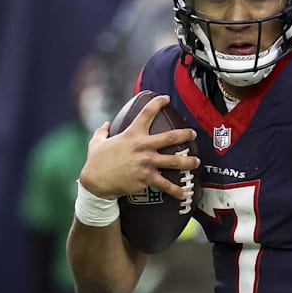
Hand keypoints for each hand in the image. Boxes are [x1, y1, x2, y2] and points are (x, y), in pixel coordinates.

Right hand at [77, 95, 197, 200]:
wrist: (96, 182)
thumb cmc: (96, 161)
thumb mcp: (97, 142)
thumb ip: (102, 131)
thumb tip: (106, 124)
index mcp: (132, 134)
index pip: (147, 113)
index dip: (158, 103)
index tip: (166, 98)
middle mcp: (142, 146)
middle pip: (171, 137)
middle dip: (185, 135)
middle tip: (193, 134)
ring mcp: (146, 162)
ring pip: (174, 161)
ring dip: (188, 161)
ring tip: (196, 161)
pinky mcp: (147, 178)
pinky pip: (165, 185)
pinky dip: (177, 190)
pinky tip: (185, 194)